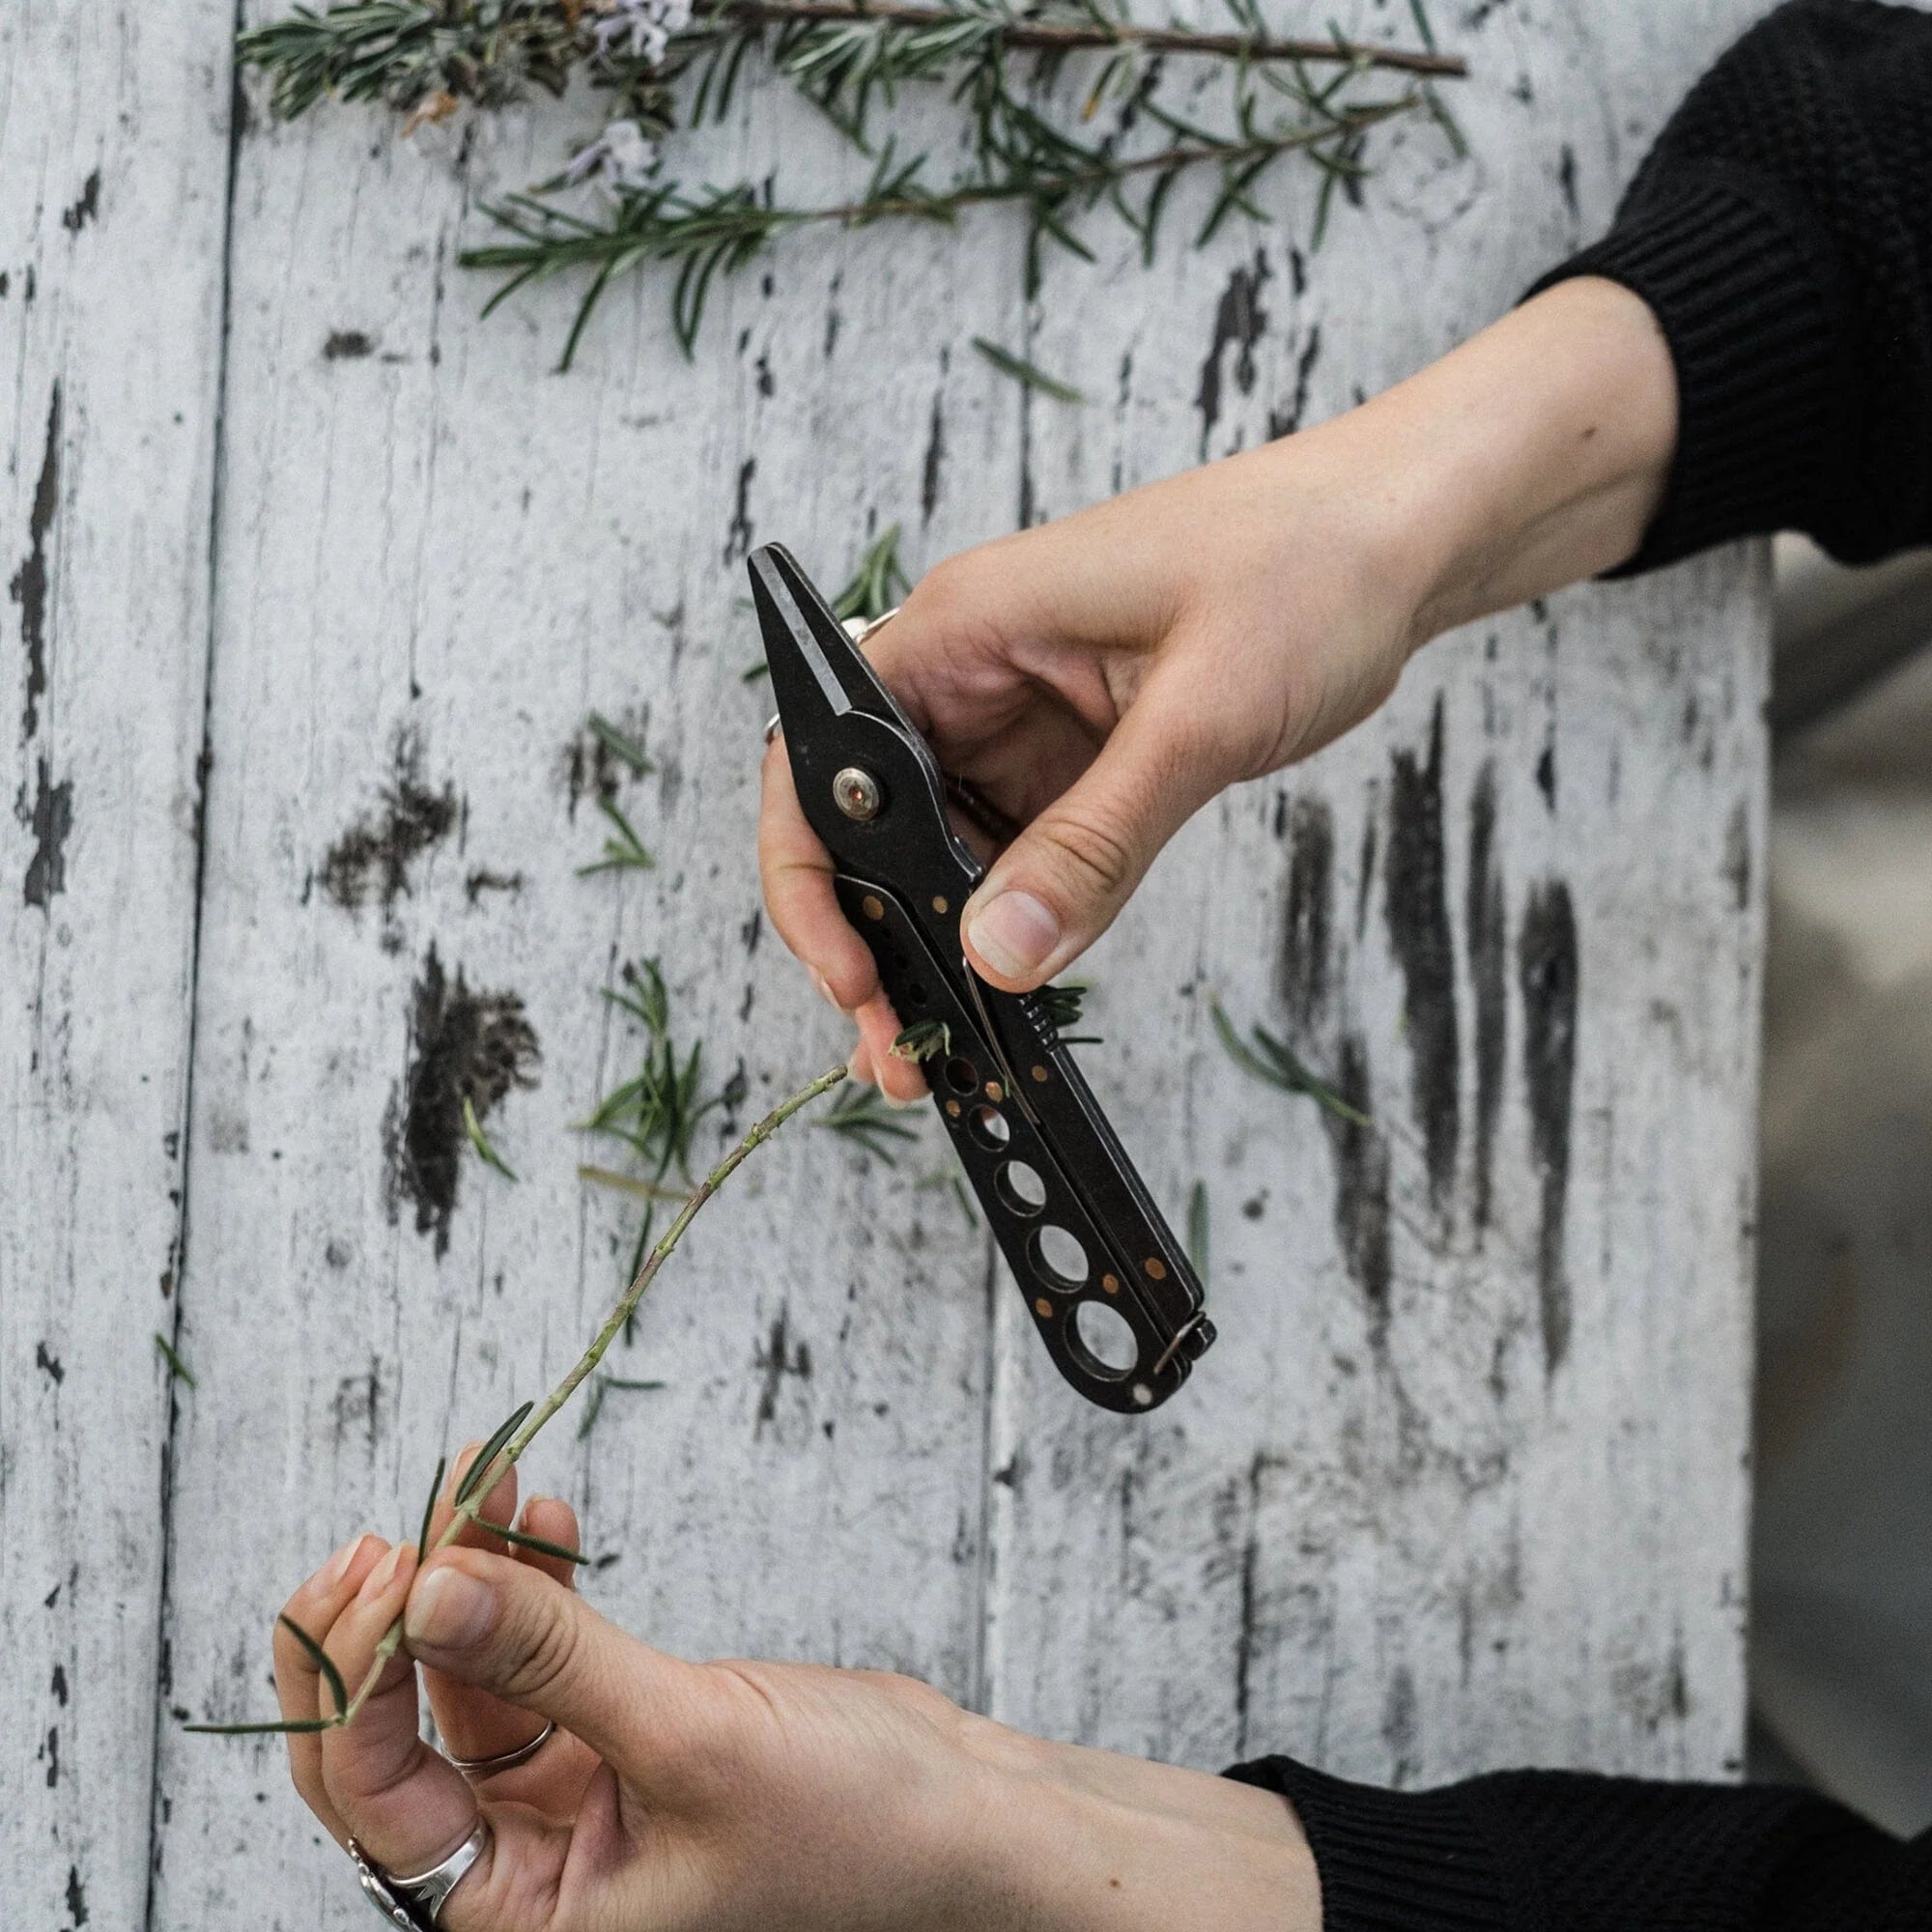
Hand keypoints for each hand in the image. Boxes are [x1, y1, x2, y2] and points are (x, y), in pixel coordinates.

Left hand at [277, 1464, 1317, 1929]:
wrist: (967, 1814)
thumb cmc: (856, 1831)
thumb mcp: (692, 1739)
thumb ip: (554, 1659)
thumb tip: (427, 1584)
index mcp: (526, 1916)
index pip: (376, 1800)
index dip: (355, 1681)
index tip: (387, 1569)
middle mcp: (529, 1861)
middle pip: (402, 1730)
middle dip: (394, 1618)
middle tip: (403, 1524)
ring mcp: (571, 1789)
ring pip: (470, 1667)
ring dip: (469, 1569)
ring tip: (481, 1477)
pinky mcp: (617, 1727)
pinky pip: (543, 1643)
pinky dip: (532, 1574)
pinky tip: (536, 1514)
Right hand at [760, 276, 1674, 1098]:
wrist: (1404, 534)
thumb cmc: (1310, 564)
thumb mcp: (1203, 715)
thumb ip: (1097, 842)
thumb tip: (998, 953)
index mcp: (968, 626)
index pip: (821, 755)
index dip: (811, 873)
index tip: (852, 972)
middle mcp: (973, 670)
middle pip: (868, 820)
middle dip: (870, 937)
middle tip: (900, 1044)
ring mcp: (1020, 714)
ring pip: (936, 847)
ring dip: (935, 941)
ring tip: (948, 1040)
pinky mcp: (1072, 752)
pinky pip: (1011, 847)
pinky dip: (1005, 916)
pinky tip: (1014, 985)